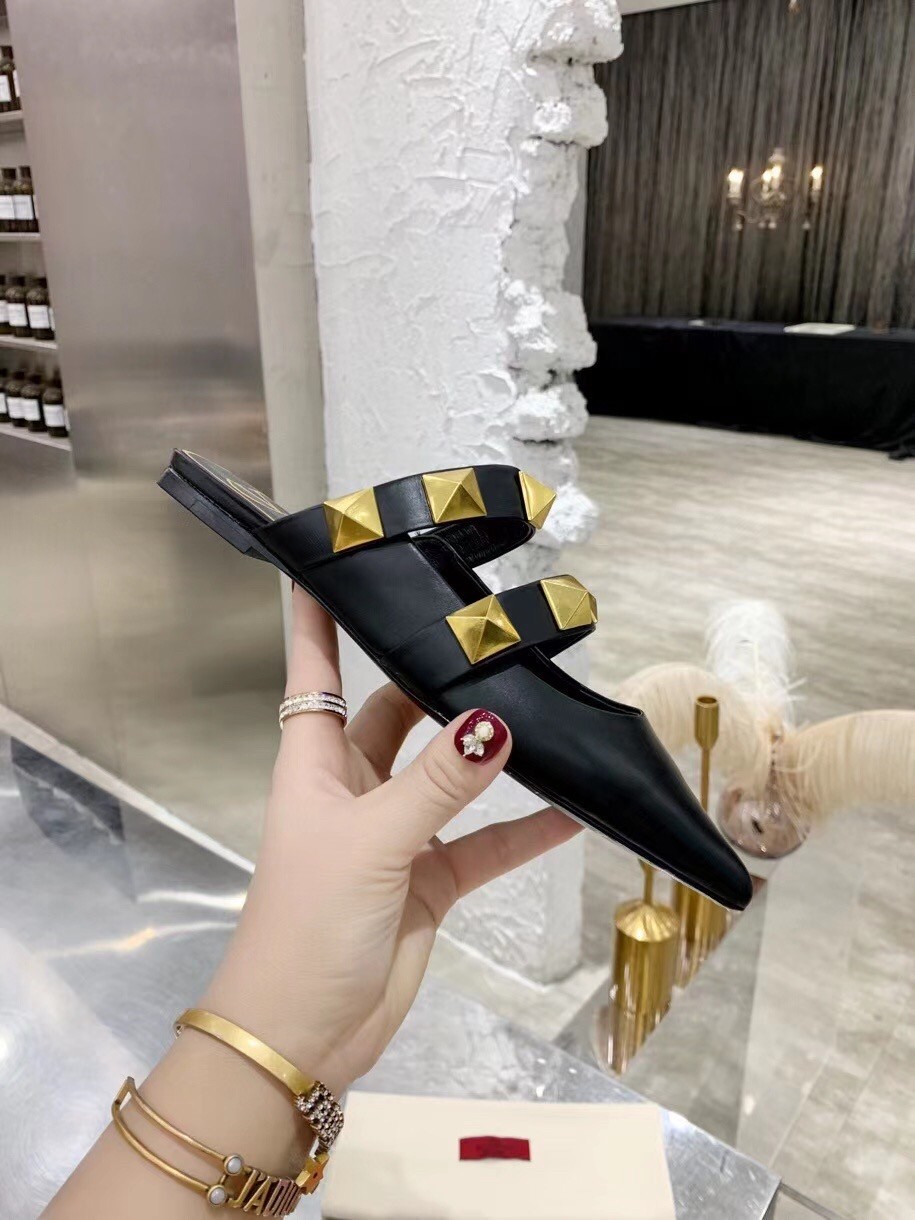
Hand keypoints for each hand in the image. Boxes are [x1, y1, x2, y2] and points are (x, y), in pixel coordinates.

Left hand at [205, 585, 579, 1095]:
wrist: (305, 1033)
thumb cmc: (310, 920)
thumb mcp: (372, 840)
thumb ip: (438, 782)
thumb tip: (497, 721)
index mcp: (314, 763)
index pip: (313, 673)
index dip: (318, 621)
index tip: (332, 563)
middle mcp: (354, 787)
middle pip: (394, 713)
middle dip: (433, 680)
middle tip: (489, 634)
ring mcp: (395, 834)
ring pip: (448, 775)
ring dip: (489, 752)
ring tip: (543, 706)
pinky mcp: (429, 881)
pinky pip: (484, 844)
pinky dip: (523, 830)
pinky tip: (572, 807)